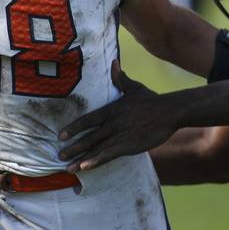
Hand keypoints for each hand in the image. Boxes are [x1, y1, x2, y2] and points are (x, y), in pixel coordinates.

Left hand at [58, 60, 178, 172]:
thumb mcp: (133, 87)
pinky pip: (108, 154)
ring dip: (80, 158)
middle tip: (59, 155)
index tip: (60, 135)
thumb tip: (114, 62)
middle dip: (73, 146)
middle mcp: (112, 123)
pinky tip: (85, 167)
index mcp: (111, 110)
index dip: (73, 128)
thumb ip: (120, 78)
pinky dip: (96, 161)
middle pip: (88, 136)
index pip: (87, 120)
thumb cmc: (151, 99)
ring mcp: (119, 135)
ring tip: (68, 168)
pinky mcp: (128, 145)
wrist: (169, 111)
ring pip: (95, 148)